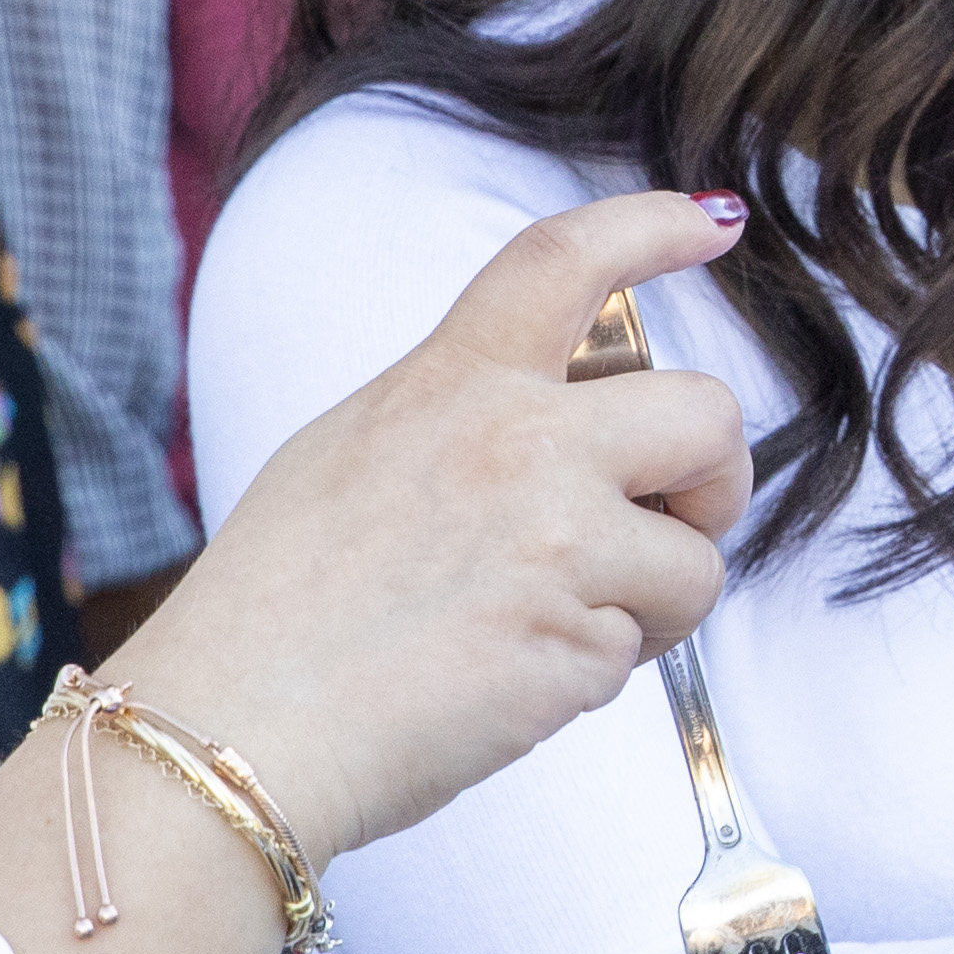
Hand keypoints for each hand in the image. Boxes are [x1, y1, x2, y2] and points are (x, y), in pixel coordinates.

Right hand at [116, 189, 749, 867]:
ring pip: (697, 556)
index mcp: (451, 381)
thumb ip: (455, 419)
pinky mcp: (577, 640)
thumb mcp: (346, 455)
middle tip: (678, 520)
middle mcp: (517, 441)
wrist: (235, 727)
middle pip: (705, 411)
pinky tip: (516, 682)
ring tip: (562, 629)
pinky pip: (644, 647)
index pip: (568, 259)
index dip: (654, 226)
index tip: (711, 225)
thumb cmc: (272, 613)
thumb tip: (541, 420)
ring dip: (655, 601)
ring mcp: (556, 539)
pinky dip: (601, 671)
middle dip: (718, 474)